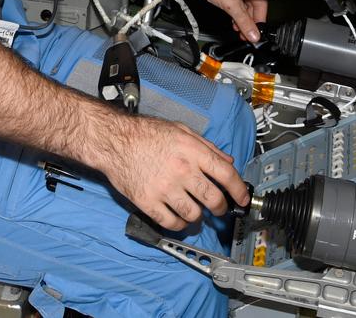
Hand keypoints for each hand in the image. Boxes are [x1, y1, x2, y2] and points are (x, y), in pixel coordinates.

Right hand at [102, 116, 249, 230]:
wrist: (113, 140)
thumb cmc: (145, 133)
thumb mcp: (180, 130)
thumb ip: (206, 146)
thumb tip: (227, 162)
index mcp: (192, 151)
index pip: (226, 174)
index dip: (239, 190)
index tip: (242, 198)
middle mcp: (181, 170)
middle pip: (213, 199)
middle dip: (221, 208)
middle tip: (219, 208)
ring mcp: (164, 188)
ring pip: (194, 215)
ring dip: (199, 217)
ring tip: (195, 212)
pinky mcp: (148, 202)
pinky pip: (171, 223)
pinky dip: (179, 225)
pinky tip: (179, 218)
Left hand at [188, 0, 267, 42]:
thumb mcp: (231, 5)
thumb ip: (244, 21)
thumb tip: (253, 34)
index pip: (262, 5)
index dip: (259, 21)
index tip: (256, 33)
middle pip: (253, 6)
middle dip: (249, 21)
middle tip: (247, 34)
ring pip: (244, 5)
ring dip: (242, 19)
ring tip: (239, 30)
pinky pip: (236, 3)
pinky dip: (236, 13)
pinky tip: (234, 21)